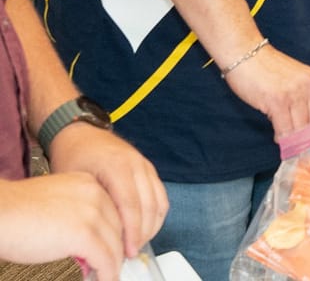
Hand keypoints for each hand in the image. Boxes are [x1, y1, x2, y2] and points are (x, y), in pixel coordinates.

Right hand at [0, 172, 125, 280]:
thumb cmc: (15, 213)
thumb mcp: (56, 206)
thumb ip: (75, 216)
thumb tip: (89, 244)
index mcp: (88, 183)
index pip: (113, 210)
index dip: (115, 233)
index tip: (116, 247)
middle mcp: (95, 194)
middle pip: (117, 227)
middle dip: (117, 249)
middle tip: (112, 265)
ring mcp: (91, 214)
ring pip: (114, 245)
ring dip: (113, 264)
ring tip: (109, 276)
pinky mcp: (83, 235)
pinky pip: (104, 259)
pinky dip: (108, 273)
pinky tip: (106, 280)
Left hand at [46, 123, 167, 258]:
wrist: (80, 133)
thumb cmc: (73, 156)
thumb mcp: (75, 181)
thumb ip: (91, 205)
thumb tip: (102, 236)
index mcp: (117, 166)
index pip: (131, 205)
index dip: (132, 231)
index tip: (128, 251)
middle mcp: (136, 164)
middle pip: (150, 205)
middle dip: (143, 233)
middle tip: (131, 252)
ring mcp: (145, 165)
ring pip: (160, 201)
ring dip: (152, 225)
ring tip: (138, 242)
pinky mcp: (149, 168)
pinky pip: (161, 195)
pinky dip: (156, 214)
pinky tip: (145, 227)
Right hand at [223, 41, 309, 148]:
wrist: (246, 53)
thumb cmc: (269, 69)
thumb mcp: (298, 78)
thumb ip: (307, 98)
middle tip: (308, 152)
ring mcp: (295, 94)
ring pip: (301, 129)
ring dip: (296, 141)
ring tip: (290, 144)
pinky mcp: (277, 101)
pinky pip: (285, 130)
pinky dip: (282, 138)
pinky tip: (278, 137)